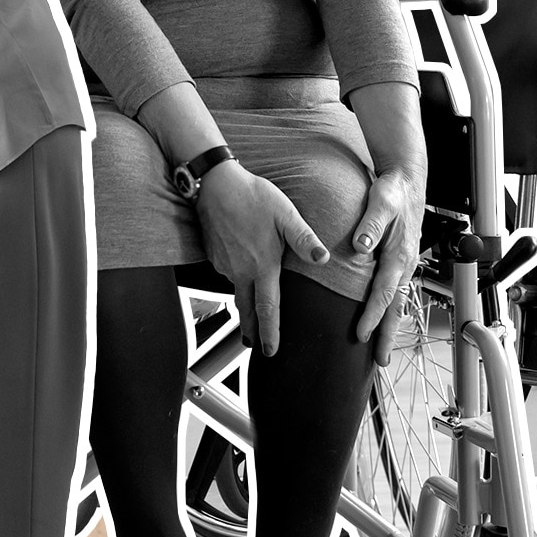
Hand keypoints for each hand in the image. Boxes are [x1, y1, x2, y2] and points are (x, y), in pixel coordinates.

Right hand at [193, 163, 329, 353]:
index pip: (267, 308)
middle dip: (252, 330)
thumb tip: (323, 260)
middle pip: (246, 309)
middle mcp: (240, 270)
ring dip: (245, 303)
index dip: (270, 331)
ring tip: (253, 310)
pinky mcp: (214, 256)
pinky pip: (228, 274)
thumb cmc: (252, 196)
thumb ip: (304, 239)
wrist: (214, 185)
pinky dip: (236, 279)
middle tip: (254, 346)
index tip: (270, 350)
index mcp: (261, 265)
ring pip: (237, 289)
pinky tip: (242, 270)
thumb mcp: (286, 215)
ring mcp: (224, 265)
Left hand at [347, 163, 428, 364]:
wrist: (407, 181)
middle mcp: (405, 263)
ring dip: (390, 327)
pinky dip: (389, 311)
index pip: (384, 292)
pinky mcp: (399, 262)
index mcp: (399, 254)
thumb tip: (362, 245)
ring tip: (382, 352)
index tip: (361, 334)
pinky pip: (395, 292)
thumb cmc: (393, 191)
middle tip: (380, 360)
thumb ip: (370, 223)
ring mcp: (404, 264)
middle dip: (388, 334)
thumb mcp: (380, 202)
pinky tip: (382, 323)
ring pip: (398, 303)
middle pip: (396, 306)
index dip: (373, 315)